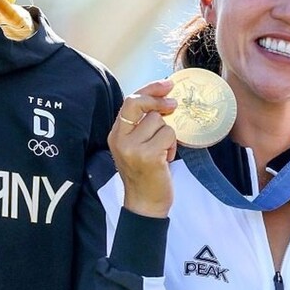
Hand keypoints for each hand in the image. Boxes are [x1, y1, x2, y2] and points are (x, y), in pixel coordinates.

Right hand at [107, 79, 177, 217]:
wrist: (144, 204)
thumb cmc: (145, 174)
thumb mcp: (136, 146)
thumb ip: (142, 124)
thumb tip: (164, 98)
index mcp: (115, 134)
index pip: (129, 100)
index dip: (150, 89)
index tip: (167, 84)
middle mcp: (120, 139)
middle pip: (140, 103)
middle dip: (159, 101)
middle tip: (173, 104)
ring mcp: (133, 147)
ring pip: (160, 121)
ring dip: (168, 134)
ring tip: (163, 150)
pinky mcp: (148, 156)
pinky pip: (169, 135)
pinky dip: (173, 146)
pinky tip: (166, 159)